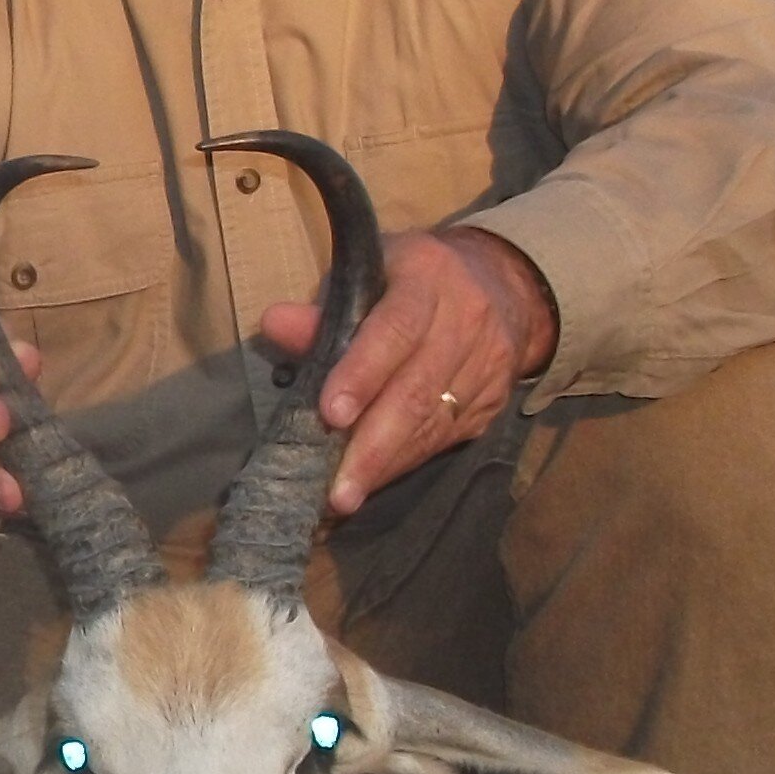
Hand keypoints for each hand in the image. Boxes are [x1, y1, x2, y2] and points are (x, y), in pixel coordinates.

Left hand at [253, 228, 557, 516]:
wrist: (498, 284)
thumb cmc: (405, 282)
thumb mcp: (366, 277)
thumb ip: (322, 310)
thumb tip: (276, 325)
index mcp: (428, 276)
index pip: (395, 329)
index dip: (362, 373)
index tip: (331, 415)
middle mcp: (466, 319)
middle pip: (416, 391)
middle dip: (372, 445)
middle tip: (336, 489)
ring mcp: (487, 363)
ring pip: (432, 423)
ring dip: (384, 465)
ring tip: (343, 497)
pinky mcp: (493, 400)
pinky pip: (444, 438)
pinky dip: (403, 463)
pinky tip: (372, 481)